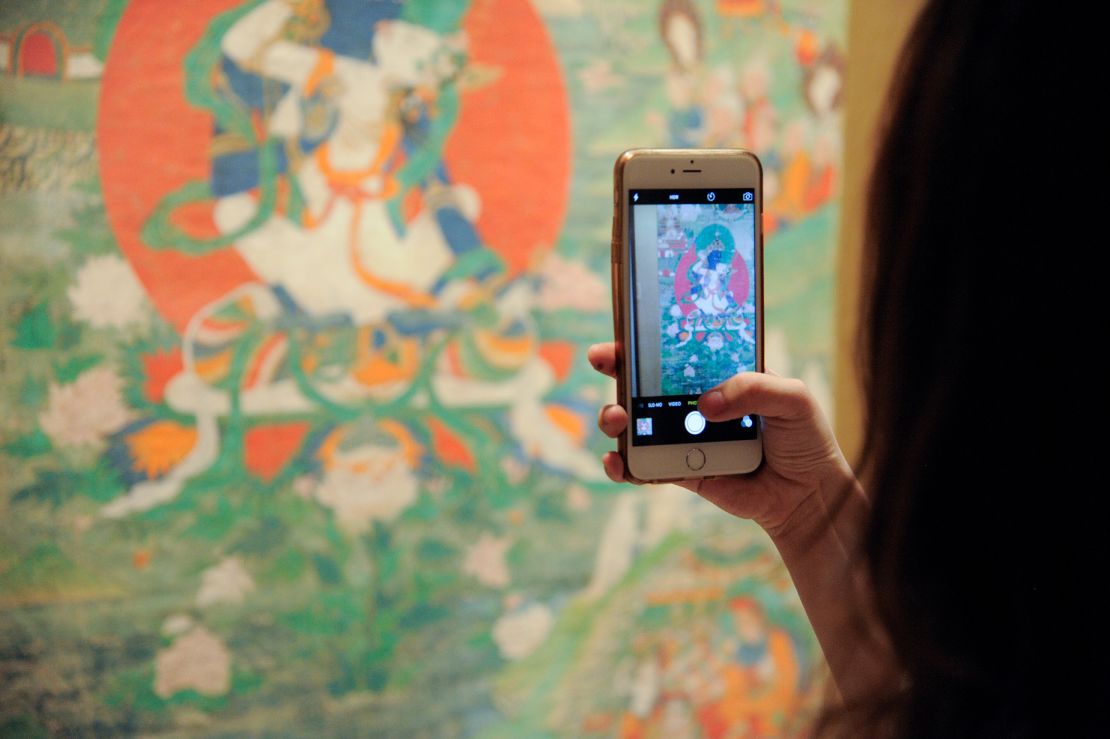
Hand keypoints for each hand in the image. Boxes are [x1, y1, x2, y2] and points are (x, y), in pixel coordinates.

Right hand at [587, 342, 856, 538]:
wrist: (809, 496)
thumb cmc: (805, 439)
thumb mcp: (792, 399)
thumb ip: (754, 389)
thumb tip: (706, 405)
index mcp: (721, 374)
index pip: (680, 349)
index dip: (649, 338)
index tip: (626, 331)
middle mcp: (697, 402)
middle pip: (647, 381)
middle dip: (618, 369)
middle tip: (603, 361)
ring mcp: (685, 437)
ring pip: (638, 423)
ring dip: (616, 417)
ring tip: (616, 419)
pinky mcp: (682, 470)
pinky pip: (645, 465)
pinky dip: (624, 464)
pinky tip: (617, 461)